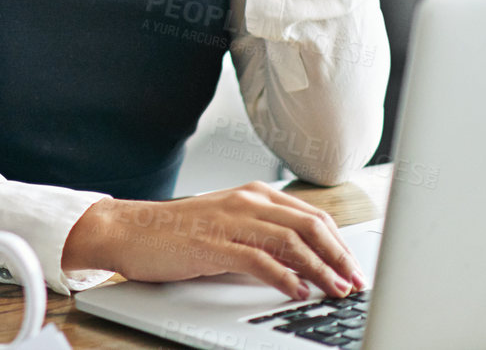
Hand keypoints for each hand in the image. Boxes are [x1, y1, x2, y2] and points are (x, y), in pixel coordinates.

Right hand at [62, 180, 368, 301]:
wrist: (130, 230)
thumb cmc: (177, 233)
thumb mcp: (228, 226)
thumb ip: (262, 236)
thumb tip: (304, 263)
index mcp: (252, 195)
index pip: (311, 215)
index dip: (339, 243)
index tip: (354, 267)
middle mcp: (245, 202)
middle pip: (309, 225)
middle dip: (338, 256)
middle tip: (355, 281)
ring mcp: (229, 221)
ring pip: (290, 241)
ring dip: (320, 269)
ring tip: (335, 289)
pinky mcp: (213, 244)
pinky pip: (259, 260)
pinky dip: (284, 277)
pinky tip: (296, 291)